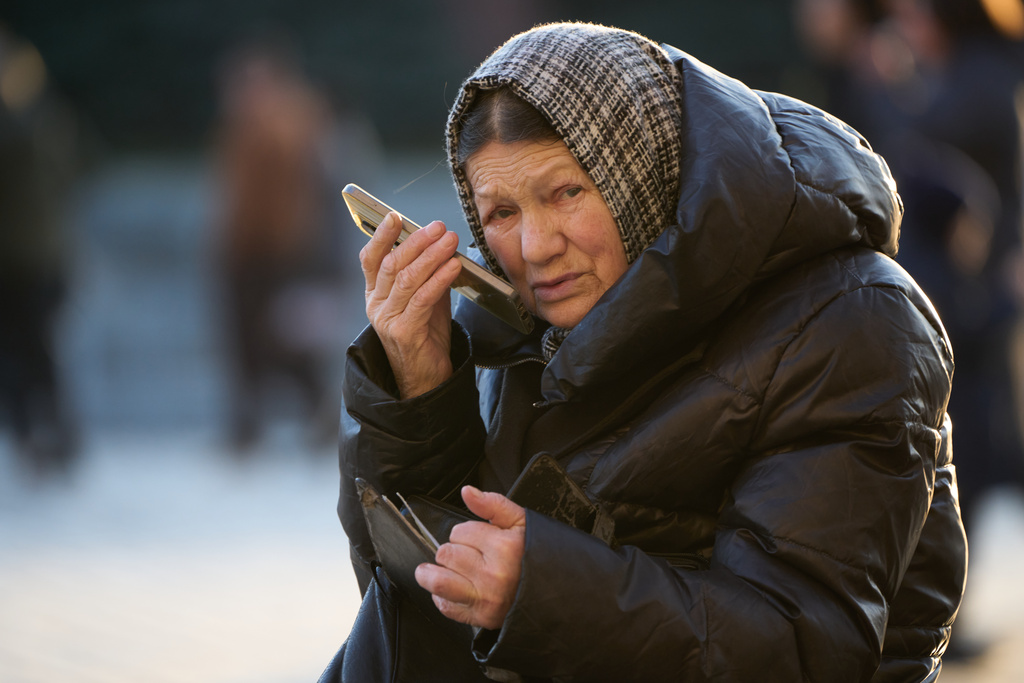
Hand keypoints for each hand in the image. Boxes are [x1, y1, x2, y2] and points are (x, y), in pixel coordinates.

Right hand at [360, 212, 462, 397]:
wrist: (427, 378)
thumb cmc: (425, 337)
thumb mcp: (425, 299)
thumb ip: (428, 275)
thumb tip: (441, 245)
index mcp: (375, 294)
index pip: (370, 259)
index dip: (380, 236)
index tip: (395, 217)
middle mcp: (375, 305)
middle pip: (391, 263)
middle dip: (416, 241)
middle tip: (438, 227)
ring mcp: (386, 319)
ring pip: (406, 279)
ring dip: (431, 256)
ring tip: (449, 242)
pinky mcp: (403, 332)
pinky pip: (421, 299)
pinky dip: (439, 280)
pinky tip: (452, 267)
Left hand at [415, 486, 526, 629]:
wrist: (556, 593)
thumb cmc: (538, 556)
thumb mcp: (522, 523)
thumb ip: (493, 504)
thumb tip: (467, 492)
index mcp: (504, 547)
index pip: (459, 532)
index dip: (463, 533)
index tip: (474, 539)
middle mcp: (493, 574)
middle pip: (446, 554)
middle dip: (450, 552)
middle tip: (463, 555)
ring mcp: (486, 598)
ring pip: (438, 581)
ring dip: (431, 574)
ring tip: (433, 570)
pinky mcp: (482, 618)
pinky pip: (447, 607)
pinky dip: (442, 598)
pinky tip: (452, 590)